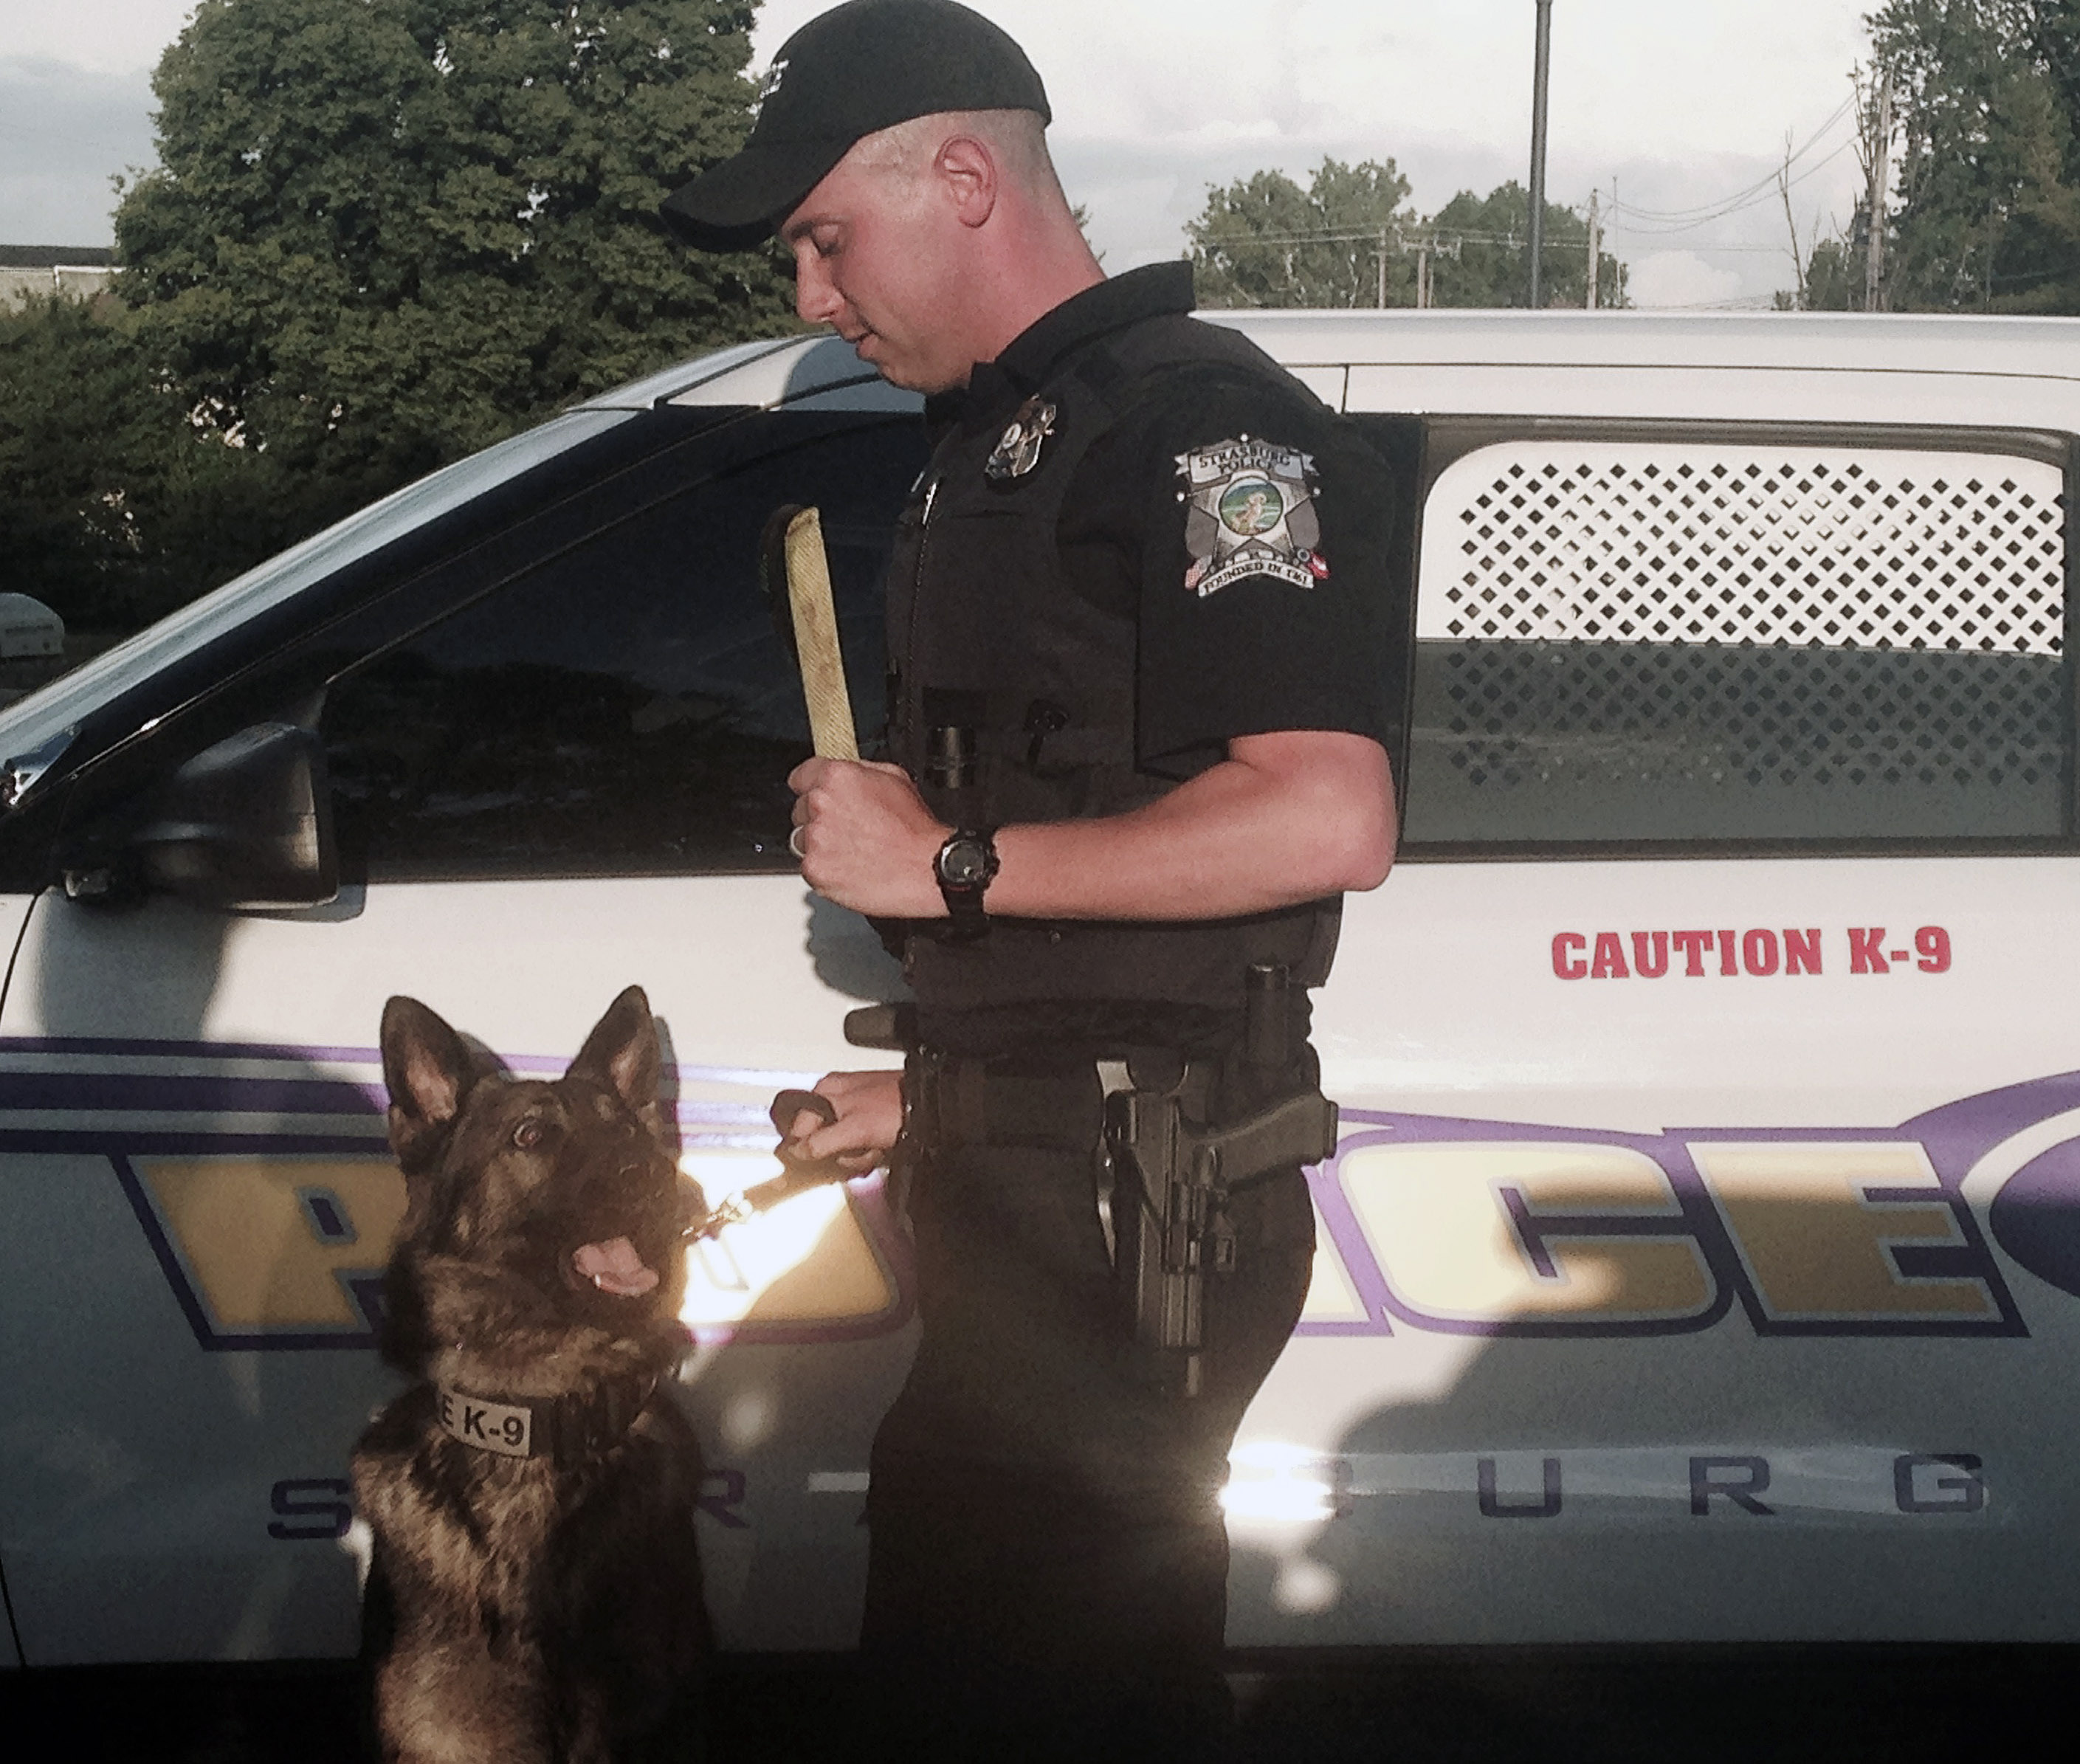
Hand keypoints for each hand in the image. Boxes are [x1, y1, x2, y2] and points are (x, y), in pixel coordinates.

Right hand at [777, 1069, 905, 1173]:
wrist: (933, 1108)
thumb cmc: (897, 1107)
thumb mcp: (855, 1128)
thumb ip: (821, 1141)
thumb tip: (796, 1152)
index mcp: (825, 1091)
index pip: (796, 1129)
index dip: (805, 1151)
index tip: (814, 1165)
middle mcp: (835, 1097)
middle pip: (819, 1141)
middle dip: (838, 1155)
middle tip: (855, 1154)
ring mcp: (853, 1110)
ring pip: (839, 1147)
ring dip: (856, 1157)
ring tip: (874, 1150)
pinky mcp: (868, 1122)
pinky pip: (856, 1146)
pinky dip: (867, 1153)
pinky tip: (879, 1151)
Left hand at [787, 757, 947, 917]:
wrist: (925, 868)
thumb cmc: (915, 828)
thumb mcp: (895, 778)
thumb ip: (860, 771)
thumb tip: (847, 770)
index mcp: (836, 778)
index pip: (800, 776)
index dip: (812, 787)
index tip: (818, 795)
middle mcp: (820, 805)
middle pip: (800, 809)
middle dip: (818, 817)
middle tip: (847, 827)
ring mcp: (815, 839)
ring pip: (801, 839)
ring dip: (819, 844)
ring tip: (851, 849)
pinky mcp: (815, 869)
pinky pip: (809, 866)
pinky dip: (825, 868)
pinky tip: (849, 866)